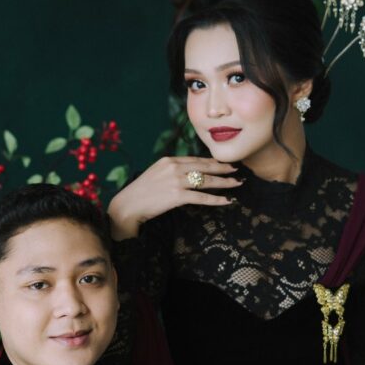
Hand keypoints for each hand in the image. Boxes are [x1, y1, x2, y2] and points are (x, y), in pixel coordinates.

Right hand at [107, 157, 242, 238]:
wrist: (128, 205)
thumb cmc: (141, 192)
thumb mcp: (156, 173)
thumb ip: (171, 170)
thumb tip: (188, 173)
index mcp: (169, 160)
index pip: (195, 159)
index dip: (212, 161)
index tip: (223, 163)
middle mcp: (174, 167)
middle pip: (204, 166)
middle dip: (223, 168)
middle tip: (236, 170)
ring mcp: (176, 181)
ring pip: (206, 180)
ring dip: (224, 182)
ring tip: (237, 184)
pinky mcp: (177, 196)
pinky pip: (202, 197)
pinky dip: (216, 199)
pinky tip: (227, 200)